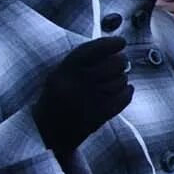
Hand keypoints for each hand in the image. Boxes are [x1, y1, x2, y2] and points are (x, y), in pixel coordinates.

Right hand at [33, 36, 132, 156]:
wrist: (46, 132)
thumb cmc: (58, 97)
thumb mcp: (60, 74)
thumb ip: (83, 61)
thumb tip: (116, 48)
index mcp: (64, 71)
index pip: (92, 50)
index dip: (110, 44)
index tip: (121, 42)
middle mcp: (76, 84)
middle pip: (114, 64)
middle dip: (121, 61)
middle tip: (121, 64)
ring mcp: (89, 101)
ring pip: (121, 80)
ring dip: (122, 79)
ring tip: (114, 81)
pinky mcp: (99, 115)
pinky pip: (124, 97)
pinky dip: (127, 92)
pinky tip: (124, 91)